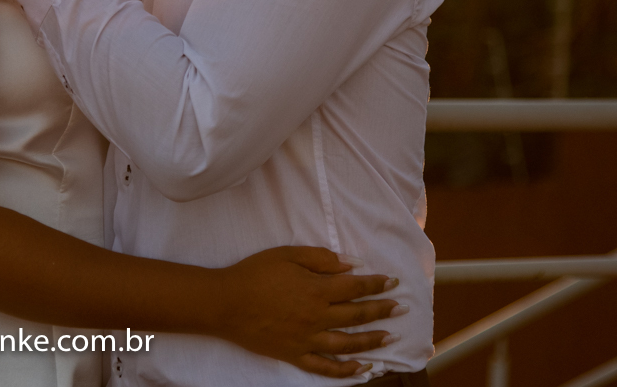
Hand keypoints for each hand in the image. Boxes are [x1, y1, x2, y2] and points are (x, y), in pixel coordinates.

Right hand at [213, 247, 400, 378]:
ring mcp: (308, 340)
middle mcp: (318, 317)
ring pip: (348, 343)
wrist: (224, 303)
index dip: (376, 284)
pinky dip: (346, 370)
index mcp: (316, 290)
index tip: (393, 282)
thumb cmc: (253, 273)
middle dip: (382, 310)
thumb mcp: (286, 255)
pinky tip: (362, 368)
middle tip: (401, 308)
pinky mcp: (295, 354)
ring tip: (390, 337)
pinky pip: (325, 367)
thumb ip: (321, 259)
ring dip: (372, 340)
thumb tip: (352, 265)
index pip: (355, 287)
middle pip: (357, 314)